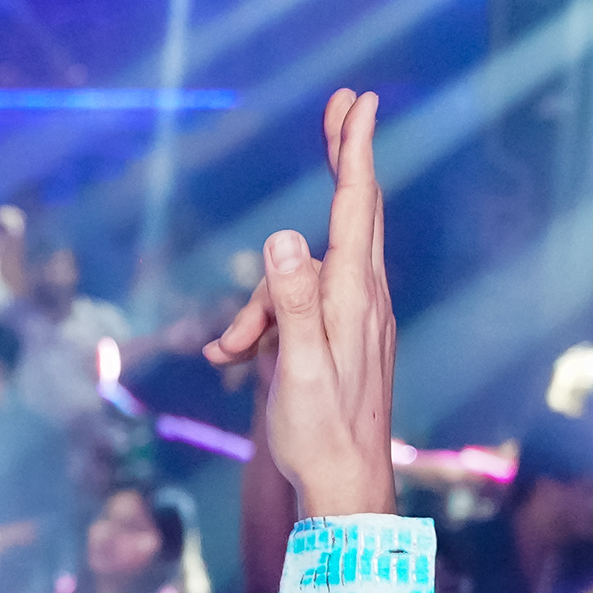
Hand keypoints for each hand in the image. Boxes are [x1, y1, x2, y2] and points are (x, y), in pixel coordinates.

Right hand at [205, 89, 396, 518]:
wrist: (346, 489)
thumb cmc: (320, 434)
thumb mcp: (300, 369)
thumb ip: (292, 303)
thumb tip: (283, 236)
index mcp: (355, 298)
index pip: (357, 208)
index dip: (355, 151)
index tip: (361, 103)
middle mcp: (363, 298)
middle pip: (352, 214)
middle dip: (343, 160)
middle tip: (342, 106)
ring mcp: (355, 318)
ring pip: (300, 275)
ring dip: (257, 304)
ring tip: (229, 353)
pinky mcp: (340, 338)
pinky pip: (295, 308)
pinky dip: (261, 325)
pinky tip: (234, 359)